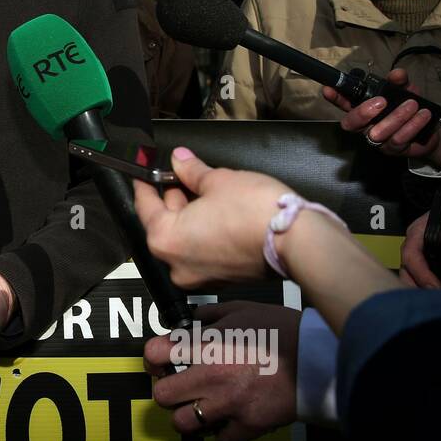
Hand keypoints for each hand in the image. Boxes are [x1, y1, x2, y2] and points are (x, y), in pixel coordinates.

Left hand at [132, 147, 289, 287]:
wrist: (296, 242)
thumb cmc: (253, 210)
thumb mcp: (218, 181)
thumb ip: (191, 171)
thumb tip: (179, 159)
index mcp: (164, 240)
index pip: (145, 206)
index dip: (146, 184)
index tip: (145, 171)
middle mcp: (176, 265)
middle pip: (164, 225)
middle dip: (172, 199)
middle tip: (180, 175)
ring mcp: (199, 277)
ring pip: (184, 240)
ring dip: (189, 216)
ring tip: (202, 190)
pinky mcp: (221, 280)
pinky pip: (202, 253)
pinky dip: (203, 233)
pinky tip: (216, 213)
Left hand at [143, 302, 299, 440]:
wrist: (317, 359)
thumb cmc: (284, 331)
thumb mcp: (243, 310)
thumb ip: (211, 315)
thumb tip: (193, 321)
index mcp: (207, 347)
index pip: (155, 354)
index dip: (153, 357)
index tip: (160, 360)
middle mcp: (211, 378)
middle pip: (161, 395)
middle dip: (166, 389)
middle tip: (177, 385)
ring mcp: (228, 405)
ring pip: (183, 424)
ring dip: (187, 415)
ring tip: (198, 406)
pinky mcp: (248, 425)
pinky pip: (220, 440)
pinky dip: (221, 432)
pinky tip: (228, 418)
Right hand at [322, 69, 440, 163]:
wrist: (430, 130)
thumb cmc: (410, 108)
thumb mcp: (406, 91)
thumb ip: (399, 82)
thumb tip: (396, 74)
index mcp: (364, 109)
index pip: (344, 104)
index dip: (335, 98)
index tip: (329, 89)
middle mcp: (366, 126)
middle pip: (350, 124)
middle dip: (362, 113)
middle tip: (381, 101)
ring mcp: (378, 140)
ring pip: (378, 132)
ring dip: (396, 117)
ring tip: (412, 104)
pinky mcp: (393, 149)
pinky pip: (398, 139)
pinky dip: (412, 125)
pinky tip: (423, 115)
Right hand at [400, 198, 440, 291]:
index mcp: (418, 232)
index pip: (411, 255)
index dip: (421, 273)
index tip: (437, 288)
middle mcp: (414, 245)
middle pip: (406, 271)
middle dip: (422, 288)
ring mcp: (418, 256)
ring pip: (411, 278)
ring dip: (427, 292)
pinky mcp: (426, 263)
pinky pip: (421, 280)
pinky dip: (431, 291)